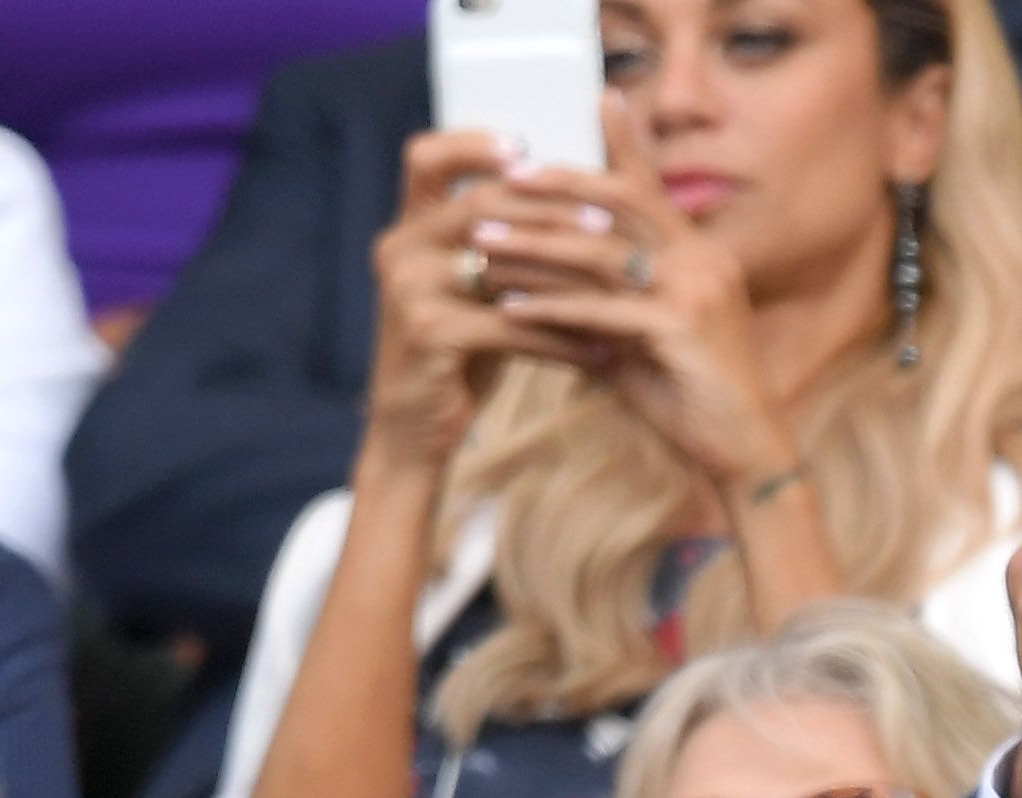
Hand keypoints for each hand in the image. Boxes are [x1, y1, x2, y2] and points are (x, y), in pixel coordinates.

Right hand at [362, 130, 596, 482]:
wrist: (417, 429)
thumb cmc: (463, 353)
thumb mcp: (479, 292)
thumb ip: (506, 248)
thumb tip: (579, 202)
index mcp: (408, 227)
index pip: (426, 157)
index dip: (474, 144)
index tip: (529, 146)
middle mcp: (399, 247)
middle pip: (479, 206)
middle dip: (550, 213)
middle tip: (610, 226)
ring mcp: (408, 289)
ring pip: (500, 265)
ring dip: (567, 277)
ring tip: (621, 287)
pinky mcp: (428, 334)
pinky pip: (509, 326)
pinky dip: (561, 339)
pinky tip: (605, 353)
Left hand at [451, 97, 800, 492]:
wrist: (747, 451)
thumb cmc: (693, 396)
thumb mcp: (645, 333)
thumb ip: (608, 298)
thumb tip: (543, 280)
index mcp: (700, 251)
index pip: (641, 188)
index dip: (591, 158)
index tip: (534, 154)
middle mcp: (704, 258)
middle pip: (620, 199)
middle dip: (554, 187)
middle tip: (496, 185)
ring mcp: (697, 288)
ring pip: (600, 253)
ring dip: (534, 247)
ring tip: (483, 245)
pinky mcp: (683, 326)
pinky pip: (601, 309)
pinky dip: (551, 309)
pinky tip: (508, 309)